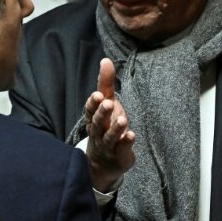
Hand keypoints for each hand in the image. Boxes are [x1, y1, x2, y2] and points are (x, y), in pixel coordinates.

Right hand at [84, 58, 135, 192]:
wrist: (105, 161)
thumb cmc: (106, 126)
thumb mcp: (106, 103)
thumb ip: (105, 83)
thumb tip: (105, 60)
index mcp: (93, 118)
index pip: (90, 110)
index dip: (93, 103)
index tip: (98, 95)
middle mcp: (98, 131)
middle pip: (98, 123)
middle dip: (102, 113)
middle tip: (108, 104)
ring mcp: (108, 145)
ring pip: (109, 137)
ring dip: (115, 129)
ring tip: (123, 120)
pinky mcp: (119, 154)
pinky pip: (121, 149)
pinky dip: (126, 143)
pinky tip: (131, 136)